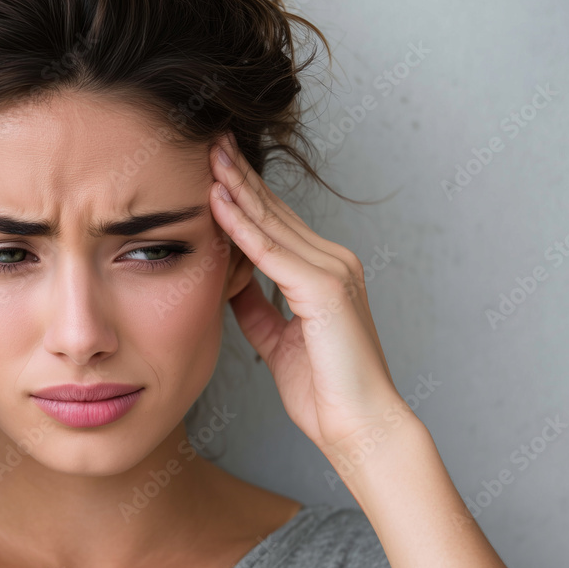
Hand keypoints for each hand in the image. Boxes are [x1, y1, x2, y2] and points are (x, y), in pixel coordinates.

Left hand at [207, 131, 410, 456]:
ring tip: (209, 154)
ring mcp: (332, 271)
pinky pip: (271, 251)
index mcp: (324, 273)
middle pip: (274, 212)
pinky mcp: (324, 288)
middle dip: (240, 175)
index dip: (244, 194)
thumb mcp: (276, 341)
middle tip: (210, 139)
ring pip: (271, 222)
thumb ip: (257, 308)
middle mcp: (333, 263)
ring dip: (236, 187)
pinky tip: (217, 200)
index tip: (215, 167)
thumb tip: (230, 282)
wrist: (359, 428)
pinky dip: (241, 225)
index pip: (275, 224)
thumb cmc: (325, 392)